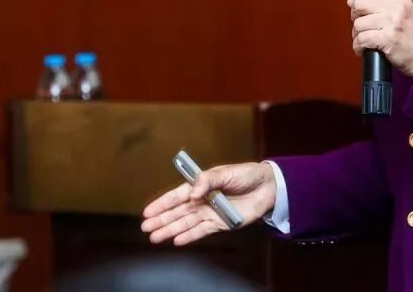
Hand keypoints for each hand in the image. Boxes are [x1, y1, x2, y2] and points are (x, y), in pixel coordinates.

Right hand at [140, 161, 275, 245]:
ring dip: (171, 229)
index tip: (148, 211)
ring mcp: (210, 212)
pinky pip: (201, 231)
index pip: (178, 195)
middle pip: (178, 211)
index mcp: (202, 185)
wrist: (267, 188)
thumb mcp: (226, 172)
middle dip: (162, 219)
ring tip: (155, 237)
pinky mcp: (220, 223)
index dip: (163, 203)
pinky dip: (189, 236)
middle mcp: (203, 200)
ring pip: (186, 222)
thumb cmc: (246, 175)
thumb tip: (193, 192)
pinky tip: (176, 241)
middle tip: (145, 227)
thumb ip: (208, 180)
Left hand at [348, 0, 412, 77]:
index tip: (358, 2)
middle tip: (361, 24)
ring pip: (358, 23)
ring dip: (356, 34)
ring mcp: (392, 22)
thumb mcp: (405, 9)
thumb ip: (381, 1)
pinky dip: (358, 46)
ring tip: (364, 39)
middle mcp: (396, 5)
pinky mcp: (387, 38)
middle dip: (355, 15)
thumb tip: (351, 0)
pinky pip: (361, 39)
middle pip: (359, 3)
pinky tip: (363, 49)